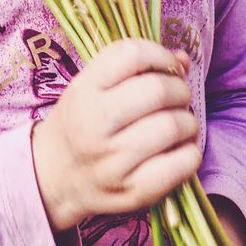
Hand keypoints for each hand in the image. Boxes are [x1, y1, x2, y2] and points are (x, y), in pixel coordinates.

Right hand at [31, 38, 198, 230]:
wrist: (55, 179)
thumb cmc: (80, 124)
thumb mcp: (92, 88)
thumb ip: (134, 68)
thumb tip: (183, 60)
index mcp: (84, 90)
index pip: (132, 54)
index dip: (160, 55)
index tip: (168, 65)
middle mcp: (95, 124)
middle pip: (159, 90)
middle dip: (180, 89)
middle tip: (177, 97)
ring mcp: (114, 161)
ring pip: (174, 126)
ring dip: (188, 120)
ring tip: (179, 124)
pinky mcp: (133, 191)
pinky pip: (182, 163)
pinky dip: (191, 151)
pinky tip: (180, 148)